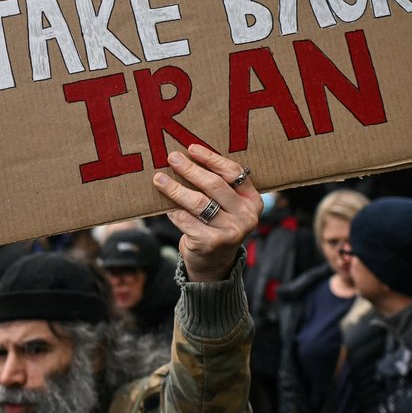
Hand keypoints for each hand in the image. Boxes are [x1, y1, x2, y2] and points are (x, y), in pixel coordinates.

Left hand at [152, 144, 260, 282]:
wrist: (214, 264)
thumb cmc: (217, 225)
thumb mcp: (227, 207)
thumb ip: (218, 186)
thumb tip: (187, 157)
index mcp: (253, 201)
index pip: (234, 172)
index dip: (212, 159)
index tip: (192, 148)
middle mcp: (246, 217)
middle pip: (214, 185)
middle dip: (190, 169)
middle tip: (172, 158)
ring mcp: (230, 231)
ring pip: (198, 202)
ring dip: (175, 188)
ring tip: (159, 179)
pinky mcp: (211, 243)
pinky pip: (186, 220)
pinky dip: (173, 211)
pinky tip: (165, 206)